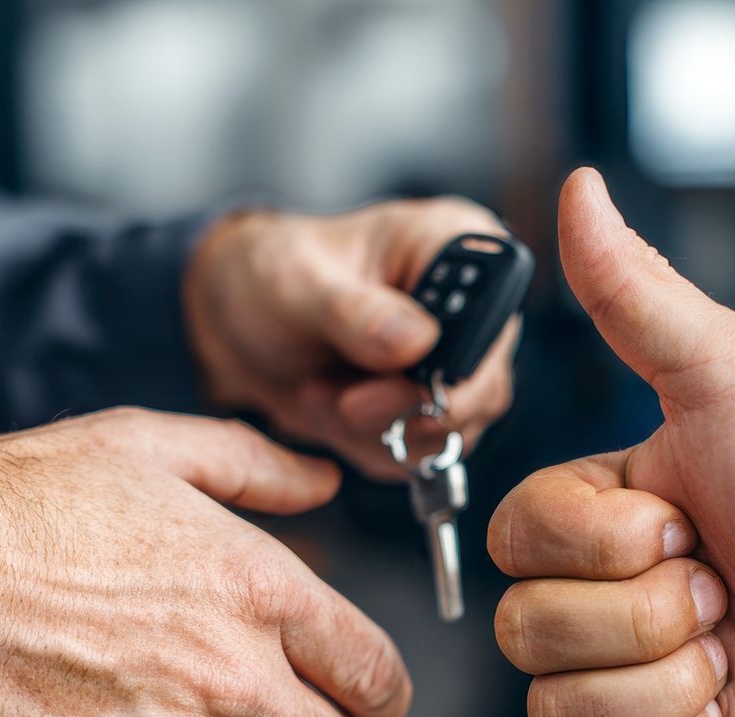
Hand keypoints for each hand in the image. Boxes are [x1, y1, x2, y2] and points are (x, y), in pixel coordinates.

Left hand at [183, 199, 519, 475]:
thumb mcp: (297, 284)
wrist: (239, 324)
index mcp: (456, 243)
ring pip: (455, 430)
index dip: (457, 359)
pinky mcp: (436, 409)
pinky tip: (332, 408)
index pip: (496, 311)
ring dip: (380, 430)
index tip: (396, 377)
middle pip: (483, 386)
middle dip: (405, 407)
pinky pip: (423, 455)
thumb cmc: (271, 275)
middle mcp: (472, 306)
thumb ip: (354, 312)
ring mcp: (459, 363)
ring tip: (322, 392)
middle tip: (344, 402)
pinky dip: (371, 447)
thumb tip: (417, 342)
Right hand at [487, 169, 734, 716]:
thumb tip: (575, 188)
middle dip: (647, 615)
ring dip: (668, 682)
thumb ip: (637, 296)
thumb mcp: (733, 376)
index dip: (603, 543)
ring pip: (558, 710)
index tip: (694, 521)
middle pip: (527, 630)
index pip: (516, 540)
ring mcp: (636, 684)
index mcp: (604, 513)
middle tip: (732, 590)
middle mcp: (607, 599)